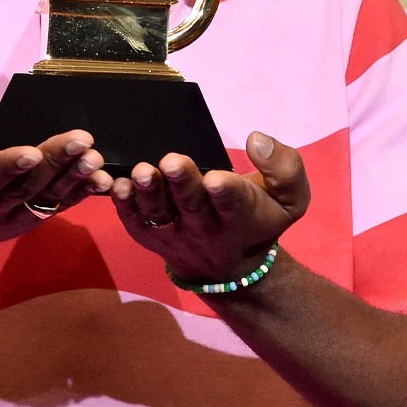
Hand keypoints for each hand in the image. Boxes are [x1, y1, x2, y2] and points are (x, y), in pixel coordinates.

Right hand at [0, 78, 112, 285]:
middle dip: (54, 163)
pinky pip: (56, 208)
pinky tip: (103, 178)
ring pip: (44, 198)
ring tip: (95, 156)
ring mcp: (9, 219)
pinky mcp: (25, 221)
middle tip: (81, 139)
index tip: (31, 151)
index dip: (6, 167)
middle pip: (24, 186)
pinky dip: (80, 194)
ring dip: (72, 178)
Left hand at [110, 131, 309, 283]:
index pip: (233, 203)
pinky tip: (117, 186)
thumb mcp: (290, 200)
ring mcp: (174, 233)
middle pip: (191, 204)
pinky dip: (123, 205)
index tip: (215, 178)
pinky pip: (133, 221)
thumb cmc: (258, 219)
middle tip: (172, 161)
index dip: (224, 191)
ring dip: (148, 191)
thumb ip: (285, 169)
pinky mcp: (149, 234)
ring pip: (158, 213)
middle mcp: (205, 227)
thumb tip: (257, 139)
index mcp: (241, 216)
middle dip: (182, 183)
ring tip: (141, 171)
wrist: (231, 267)